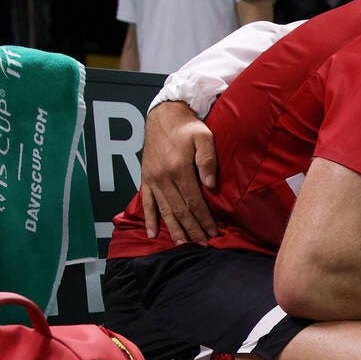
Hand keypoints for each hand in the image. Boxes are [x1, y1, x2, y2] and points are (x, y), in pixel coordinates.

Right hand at [139, 101, 219, 242]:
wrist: (163, 116)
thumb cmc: (187, 127)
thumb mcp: (203, 137)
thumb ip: (208, 160)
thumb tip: (211, 185)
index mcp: (179, 169)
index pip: (194, 201)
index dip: (204, 219)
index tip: (214, 232)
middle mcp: (163, 178)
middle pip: (179, 210)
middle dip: (193, 229)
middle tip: (203, 243)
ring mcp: (152, 180)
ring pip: (164, 210)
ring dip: (174, 229)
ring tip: (183, 243)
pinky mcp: (146, 179)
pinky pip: (147, 202)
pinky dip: (149, 219)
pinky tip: (152, 233)